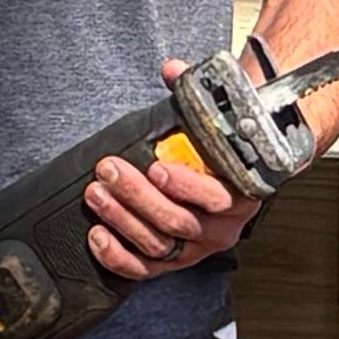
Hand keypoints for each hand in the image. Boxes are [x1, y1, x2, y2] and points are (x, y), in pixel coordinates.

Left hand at [85, 64, 266, 282]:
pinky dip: (118, 257)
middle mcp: (223, 228)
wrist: (229, 173)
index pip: (217, 197)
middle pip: (179, 221)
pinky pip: (145, 269)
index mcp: (242, 193)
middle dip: (138, 196)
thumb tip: (172, 69)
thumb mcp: (215, 118)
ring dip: (122, 219)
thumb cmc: (220, 146)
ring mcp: (196, 249)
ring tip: (96, 193)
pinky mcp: (173, 262)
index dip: (186, 185)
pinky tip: (97, 235)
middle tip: (109, 171)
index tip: (156, 166)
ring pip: (158, 244)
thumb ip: (194, 93)